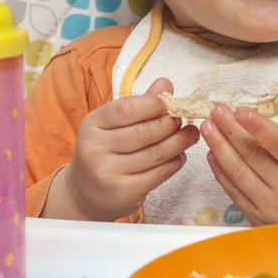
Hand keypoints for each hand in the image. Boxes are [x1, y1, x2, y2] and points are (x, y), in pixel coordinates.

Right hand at [46, 78, 198, 220]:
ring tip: (191, 134)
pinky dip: (175, 162)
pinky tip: (180, 155)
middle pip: (144, 132)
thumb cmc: (104, 152)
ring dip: (179, 142)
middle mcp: (95, 149)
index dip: (152, 104)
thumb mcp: (113, 125)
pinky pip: (159, 174)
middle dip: (170, 124)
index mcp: (92, 125)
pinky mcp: (124, 193)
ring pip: (155, 153)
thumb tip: (166, 84)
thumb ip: (140, 104)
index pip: (125, 109)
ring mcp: (108, 173)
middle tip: (183, 119)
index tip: (168, 103)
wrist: (86, 193)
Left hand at [201, 104, 277, 224]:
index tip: (241, 109)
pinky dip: (220, 171)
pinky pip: (233, 191)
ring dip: (219, 147)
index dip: (257, 125)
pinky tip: (212, 154)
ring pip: (237, 172)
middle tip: (218, 111)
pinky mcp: (257, 217)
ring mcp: (270, 206)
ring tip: (209, 127)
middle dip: (230, 129)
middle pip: (252, 155)